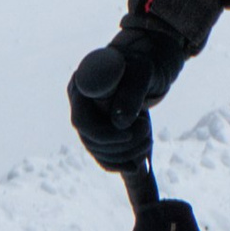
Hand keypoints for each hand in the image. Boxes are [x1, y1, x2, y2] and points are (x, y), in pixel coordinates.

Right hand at [67, 13, 186, 171]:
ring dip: (126, 154)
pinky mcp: (100, 134)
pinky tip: (138, 165)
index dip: (104, 134)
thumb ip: (131, 94)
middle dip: (121, 145)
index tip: (130, 133)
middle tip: (147, 133)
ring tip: (149, 138)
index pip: (82, 122)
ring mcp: (89, 123)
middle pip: (90, 141)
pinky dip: (122, 164)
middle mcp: (80, 108)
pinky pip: (105, 158)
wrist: (145, 72)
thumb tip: (120, 123)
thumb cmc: (141, 65)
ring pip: (99, 152)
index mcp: (81, 88)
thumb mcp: (141, 73)